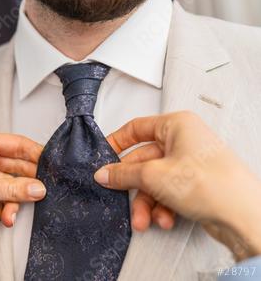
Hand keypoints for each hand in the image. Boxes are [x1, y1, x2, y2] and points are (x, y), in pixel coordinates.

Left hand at [0, 130, 45, 238]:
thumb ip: (8, 189)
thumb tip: (38, 188)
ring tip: (5, 219)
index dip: (36, 156)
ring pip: (6, 186)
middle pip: (14, 168)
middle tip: (35, 199)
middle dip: (20, 188)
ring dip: (7, 204)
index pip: (16, 144)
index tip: (53, 170)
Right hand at [94, 111, 260, 259]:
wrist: (242, 215)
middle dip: (132, 186)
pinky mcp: (196, 185)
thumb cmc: (210, 183)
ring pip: (154, 181)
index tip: (103, 158)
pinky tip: (164, 219)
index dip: (116, 143)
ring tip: (144, 219)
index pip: (136, 128)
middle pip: (143, 161)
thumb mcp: (153, 175)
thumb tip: (104, 173)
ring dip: (146, 203)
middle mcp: (184, 141)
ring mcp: (191, 163)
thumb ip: (123, 174)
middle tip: (116, 194)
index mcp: (176, 125)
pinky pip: (167, 193)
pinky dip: (161, 208)